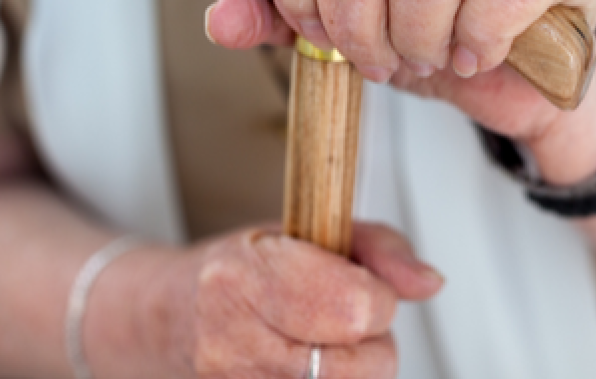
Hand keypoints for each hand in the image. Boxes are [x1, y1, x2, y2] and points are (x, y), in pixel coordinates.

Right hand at [113, 223, 441, 377]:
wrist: (169, 318)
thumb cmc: (240, 273)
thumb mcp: (307, 231)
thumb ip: (380, 249)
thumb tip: (427, 282)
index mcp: (246, 276)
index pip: (355, 308)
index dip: (377, 298)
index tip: (361, 288)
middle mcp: (233, 341)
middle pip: (366, 366)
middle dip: (370, 342)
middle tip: (338, 321)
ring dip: (353, 374)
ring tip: (320, 346)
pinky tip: (309, 370)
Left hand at [206, 0, 595, 147]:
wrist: (523, 72)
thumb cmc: (432, 33)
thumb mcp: (343, 29)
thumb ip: (277, 17)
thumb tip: (221, 18)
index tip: (317, 32)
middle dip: (357, 27)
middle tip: (381, 59)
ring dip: (420, 34)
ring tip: (433, 54)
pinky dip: (479, 34)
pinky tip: (479, 50)